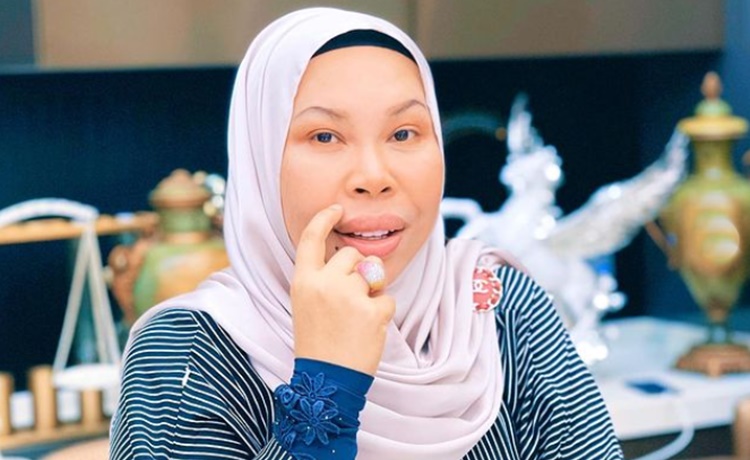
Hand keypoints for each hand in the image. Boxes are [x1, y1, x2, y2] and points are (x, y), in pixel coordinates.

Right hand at [291, 204, 395, 375]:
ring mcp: (348, 295)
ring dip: (372, 290)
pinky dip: (383, 312)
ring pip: (372, 273)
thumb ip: (323, 279)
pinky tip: (369, 329)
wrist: (325, 381)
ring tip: (358, 316)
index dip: (323, 219)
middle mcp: (324, 283)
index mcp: (303, 281)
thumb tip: (354, 260)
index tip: (336, 209)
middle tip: (351, 298)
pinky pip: (387, 297)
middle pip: (351, 254)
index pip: (310, 238)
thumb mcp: (306, 304)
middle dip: (358, 269)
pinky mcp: (371, 310)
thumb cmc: (318, 342)